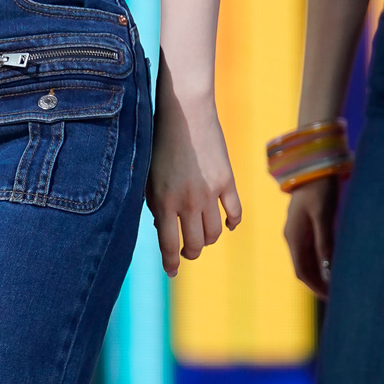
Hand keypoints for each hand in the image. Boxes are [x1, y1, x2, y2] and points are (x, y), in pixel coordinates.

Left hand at [146, 92, 240, 276]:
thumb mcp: (148, 174)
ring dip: (208, 240)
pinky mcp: (227, 181)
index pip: (169, 244)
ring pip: (215, 233)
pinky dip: (232, 223)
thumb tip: (163, 227)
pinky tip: (228, 225)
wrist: (184, 111)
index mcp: (164, 201)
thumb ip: (155, 202)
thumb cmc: (159, 140)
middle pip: (196, 244)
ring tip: (202, 238)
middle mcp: (188, 202)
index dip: (171, 262)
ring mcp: (210, 192)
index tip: (172, 271)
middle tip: (187, 252)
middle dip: (190, 253)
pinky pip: (235, 213)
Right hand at [284, 176, 338, 298]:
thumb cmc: (319, 190)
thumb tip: (327, 269)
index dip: (316, 287)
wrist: (311, 166)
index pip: (302, 272)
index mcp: (294, 237)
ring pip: (305, 260)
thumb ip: (324, 242)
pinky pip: (308, 250)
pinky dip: (318, 262)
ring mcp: (295, 231)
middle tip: (337, 296)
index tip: (332, 299)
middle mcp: (291, 237)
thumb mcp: (323, 216)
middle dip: (318, 284)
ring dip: (318, 274)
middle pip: (303, 268)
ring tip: (335, 283)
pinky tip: (330, 264)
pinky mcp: (302, 225)